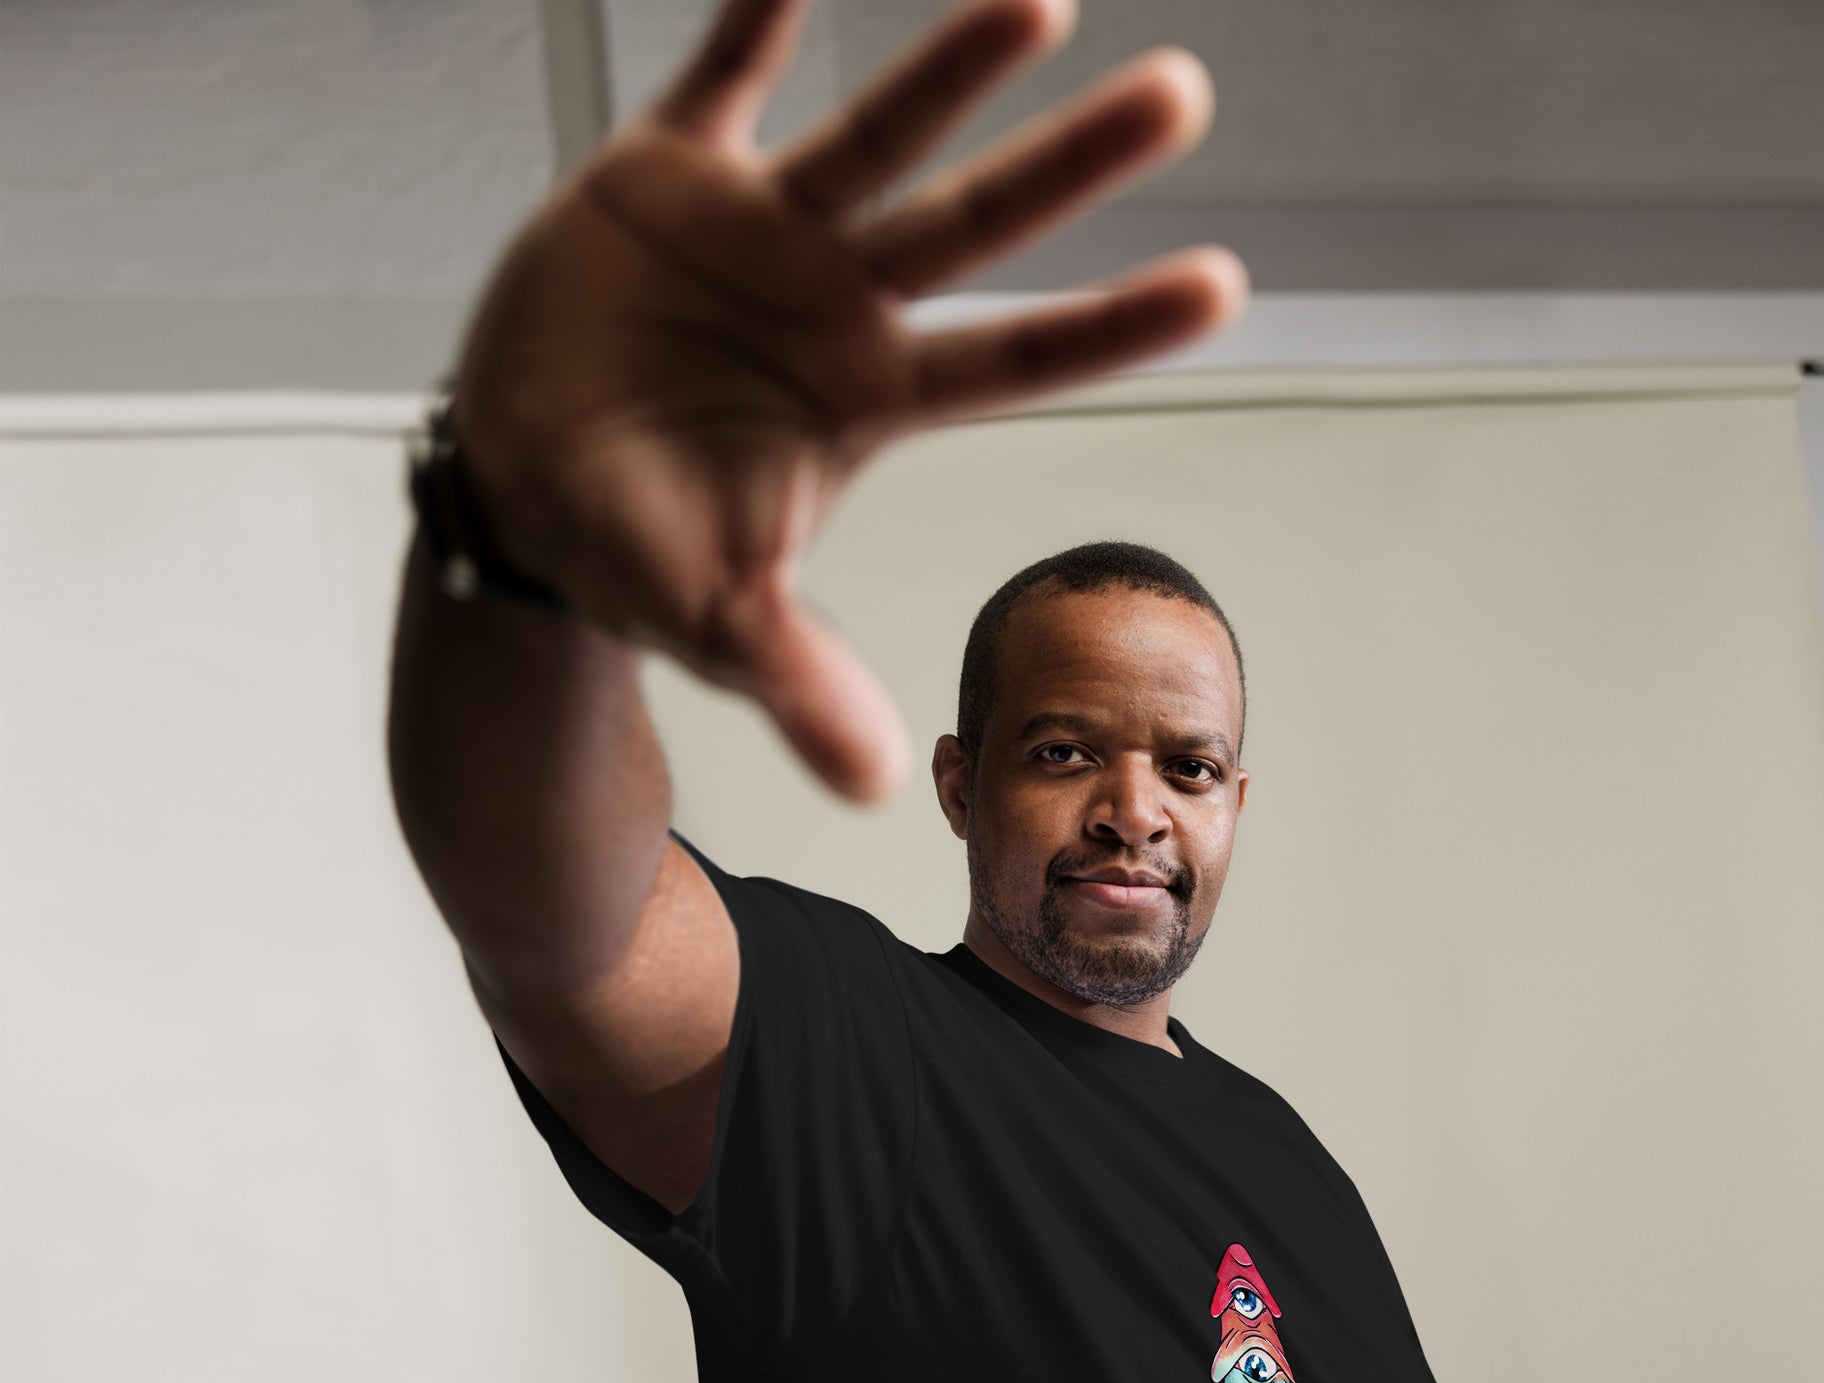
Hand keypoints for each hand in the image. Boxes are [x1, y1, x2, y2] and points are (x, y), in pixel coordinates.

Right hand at [449, 0, 1246, 801]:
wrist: (522, 485)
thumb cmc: (636, 550)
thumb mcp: (719, 623)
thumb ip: (801, 683)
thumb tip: (876, 786)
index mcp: (866, 400)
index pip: (1014, 362)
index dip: (1112, 327)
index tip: (1223, 288)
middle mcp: (835, 304)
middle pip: (974, 227)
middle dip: (1070, 166)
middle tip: (1184, 99)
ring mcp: (758, 233)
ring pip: (875, 135)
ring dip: (950, 69)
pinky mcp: (664, 177)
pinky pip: (720, 75)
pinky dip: (756, 15)